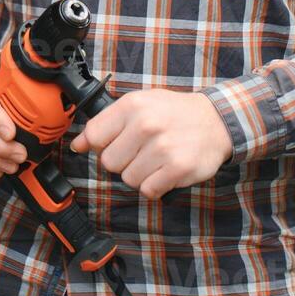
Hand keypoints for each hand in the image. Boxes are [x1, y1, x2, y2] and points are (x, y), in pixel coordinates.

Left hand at [70, 89, 233, 199]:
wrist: (217, 120)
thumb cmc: (173, 113)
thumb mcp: (140, 104)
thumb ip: (107, 123)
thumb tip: (77, 145)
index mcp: (132, 105)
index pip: (94, 134)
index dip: (99, 145)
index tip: (111, 145)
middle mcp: (145, 125)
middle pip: (109, 163)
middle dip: (122, 162)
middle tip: (140, 151)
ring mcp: (162, 147)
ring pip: (128, 179)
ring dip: (140, 175)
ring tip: (156, 159)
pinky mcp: (178, 168)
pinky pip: (148, 190)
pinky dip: (155, 186)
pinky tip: (165, 170)